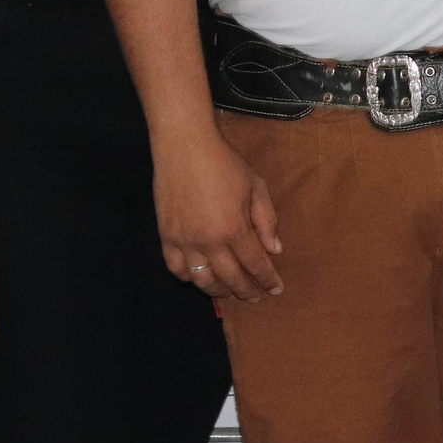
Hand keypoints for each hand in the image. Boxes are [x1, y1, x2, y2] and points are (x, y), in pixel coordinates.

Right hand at [157, 128, 283, 303]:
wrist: (184, 146)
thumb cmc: (224, 163)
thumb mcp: (256, 186)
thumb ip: (266, 220)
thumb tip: (275, 250)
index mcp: (234, 228)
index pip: (255, 264)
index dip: (267, 279)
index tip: (276, 289)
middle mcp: (209, 241)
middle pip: (230, 279)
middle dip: (246, 292)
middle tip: (255, 297)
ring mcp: (185, 241)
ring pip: (202, 280)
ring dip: (218, 291)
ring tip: (229, 291)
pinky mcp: (166, 236)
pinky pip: (176, 268)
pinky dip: (188, 277)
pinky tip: (199, 276)